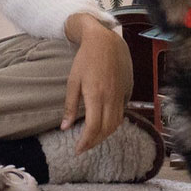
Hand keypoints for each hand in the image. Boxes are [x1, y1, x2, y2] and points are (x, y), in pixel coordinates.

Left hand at [62, 14, 133, 152]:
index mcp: (96, 96)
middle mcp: (110, 98)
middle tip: (83, 147)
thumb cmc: (85, 59)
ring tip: (93, 139)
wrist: (105, 41)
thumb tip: (65, 127)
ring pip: (116, 124)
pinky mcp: (126, 91)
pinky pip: (122, 114)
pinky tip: (105, 125)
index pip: (93, 127)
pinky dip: (114, 124)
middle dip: (94, 142)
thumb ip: (70, 106)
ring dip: (105, 135)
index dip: (86, 142)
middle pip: (106, 129)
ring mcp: (120, 95)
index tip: (77, 150)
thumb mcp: (73, 82)